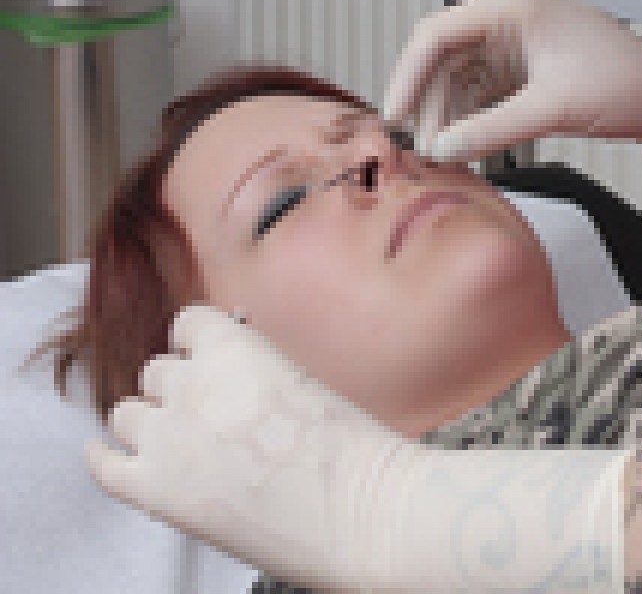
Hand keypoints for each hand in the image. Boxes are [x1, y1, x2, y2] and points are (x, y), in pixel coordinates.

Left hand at [86, 305, 411, 589]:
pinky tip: (104, 453)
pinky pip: (103, 466)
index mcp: (229, 346)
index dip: (197, 343)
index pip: (187, 324)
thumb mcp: (299, 377)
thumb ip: (251, 368)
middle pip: (157, 371)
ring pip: (126, 412)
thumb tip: (228, 375)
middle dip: (177, 388)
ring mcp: (165, 438)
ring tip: (174, 440)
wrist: (351, 504)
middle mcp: (189, 384)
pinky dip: (102, 457)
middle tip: (204, 412)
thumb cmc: (340, 445)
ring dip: (148, 421)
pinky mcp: (152, 490)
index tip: (205, 358)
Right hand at [382, 0, 641, 162]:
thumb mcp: (552, 110)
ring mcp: (520, 41)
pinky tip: (467, 145)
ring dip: (451, 114)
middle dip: (432, 104)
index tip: (394, 116)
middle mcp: (512, 16)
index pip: (437, 33)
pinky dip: (472, 116)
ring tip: (448, 155)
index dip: (407, 76)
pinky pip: (484, 87)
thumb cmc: (626, 86)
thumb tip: (441, 149)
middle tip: (426, 150)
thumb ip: (490, 130)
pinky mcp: (528, 66)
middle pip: (445, 57)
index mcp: (515, 7)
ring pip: (462, 75)